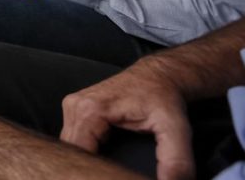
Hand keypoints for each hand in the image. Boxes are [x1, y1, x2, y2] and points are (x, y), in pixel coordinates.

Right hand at [61, 64, 193, 179]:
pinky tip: (102, 159)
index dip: (95, 174)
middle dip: (90, 169)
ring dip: (86, 161)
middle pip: (71, 153)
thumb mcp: (175, 127)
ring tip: (108, 170)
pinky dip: (86, 153)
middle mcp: (75, 107)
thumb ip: (175, 159)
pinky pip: (73, 140)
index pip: (80, 156)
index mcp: (90, 110)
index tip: (112, 178)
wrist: (157, 75)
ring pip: (69, 148)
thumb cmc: (163, 96)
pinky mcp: (76, 111)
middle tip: (113, 176)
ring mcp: (72, 108)